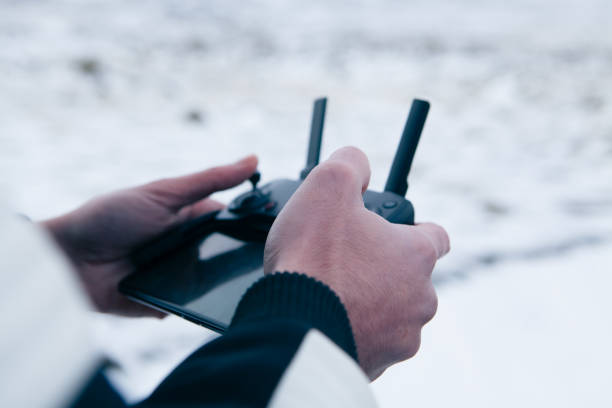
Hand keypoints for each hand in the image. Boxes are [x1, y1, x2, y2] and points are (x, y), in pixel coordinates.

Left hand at [42, 156, 257, 316]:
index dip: (253, 224)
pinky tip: (212, 306)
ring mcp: (178, 276)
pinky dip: (198, 306)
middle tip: (266, 261)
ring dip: (222, 284)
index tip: (278, 228)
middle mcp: (188, 247)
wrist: (67, 260)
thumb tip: (253, 159)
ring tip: (244, 286)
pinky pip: (190, 306)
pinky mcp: (165, 302)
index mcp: (190, 219)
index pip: (231, 221)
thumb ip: (209, 180)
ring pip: (212, 283)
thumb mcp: (164, 193)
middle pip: (225, 254)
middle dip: (240, 258)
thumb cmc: (111, 216)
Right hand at [264, 147, 448, 379]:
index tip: (392, 231)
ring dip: (371, 302)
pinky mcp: (378, 365)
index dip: (414, 229)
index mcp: (415, 255)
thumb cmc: (313, 257)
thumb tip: (359, 161)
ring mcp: (401, 337)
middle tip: (346, 262)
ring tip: (334, 292)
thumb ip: (352, 163)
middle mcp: (419, 299)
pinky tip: (329, 318)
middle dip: (383, 268)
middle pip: (410, 277)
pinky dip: (356, 330)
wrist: (293, 324)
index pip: (436, 236)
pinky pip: (372, 341)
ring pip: (392, 312)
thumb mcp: (329, 184)